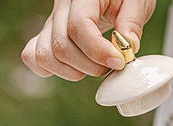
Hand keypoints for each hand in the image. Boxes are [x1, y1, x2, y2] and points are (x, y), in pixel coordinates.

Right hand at [21, 0, 154, 80]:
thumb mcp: (137, 1)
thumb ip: (133, 21)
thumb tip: (127, 46)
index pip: (78, 26)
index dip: (99, 52)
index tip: (119, 62)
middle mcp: (60, 6)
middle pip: (61, 46)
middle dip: (91, 66)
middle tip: (113, 64)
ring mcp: (50, 22)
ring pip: (45, 55)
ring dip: (73, 72)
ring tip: (96, 66)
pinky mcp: (47, 36)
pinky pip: (34, 57)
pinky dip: (53, 70)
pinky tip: (75, 68)